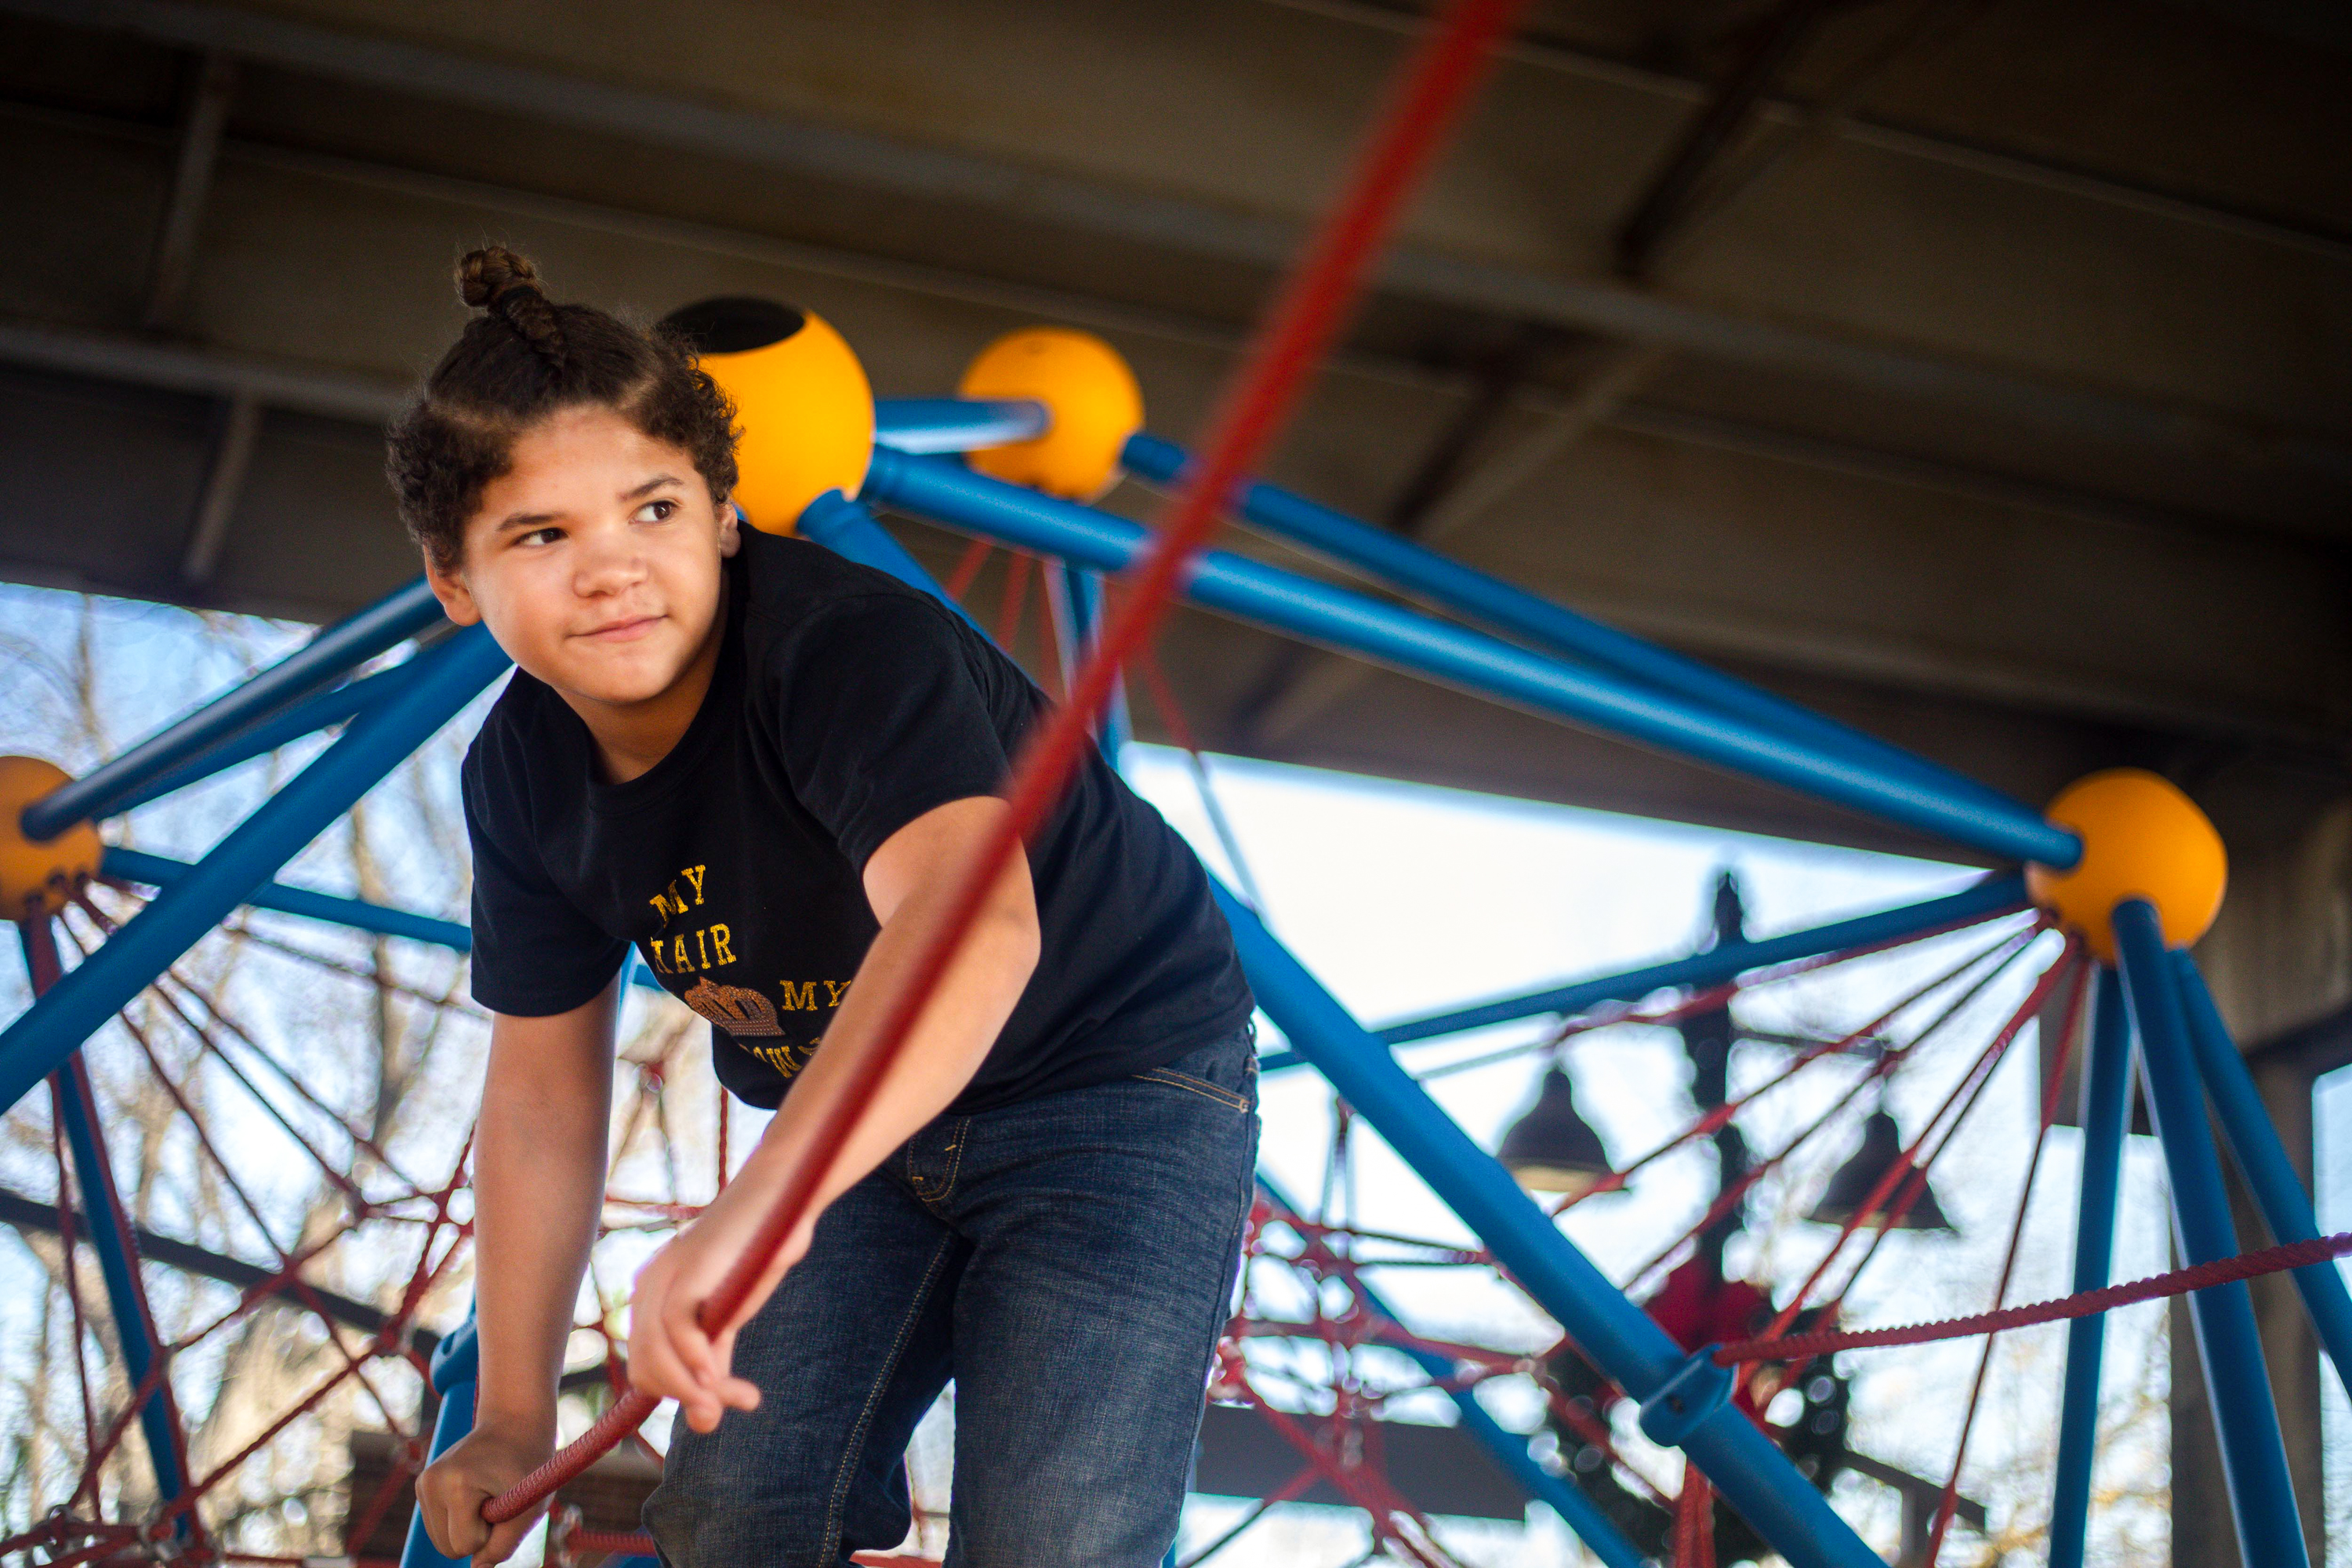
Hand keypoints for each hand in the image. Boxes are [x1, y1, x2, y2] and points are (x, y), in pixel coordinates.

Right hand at [416, 1419, 553, 1565]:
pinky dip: (458, 1520)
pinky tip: (474, 1493)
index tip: (504, 1503)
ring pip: (441, 1541)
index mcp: (455, 1483)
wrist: (515, 1424)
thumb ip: (504, 1544)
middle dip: (477, 1534)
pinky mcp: (423, 1485)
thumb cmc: (529, 1465)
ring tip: (486, 1495)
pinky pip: (438, 1527)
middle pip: (448, 1548)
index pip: (465, 1545)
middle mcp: (431, 1482)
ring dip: (467, 1528)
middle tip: (496, 1500)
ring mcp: (423, 1482)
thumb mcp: (530, 1506)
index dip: (492, 1534)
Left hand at [626, 1185, 813, 1432]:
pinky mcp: (687, 1269)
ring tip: (741, 1397)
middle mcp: (648, 1288)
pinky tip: (715, 1372)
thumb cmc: (756, 1254)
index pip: (646, 1368)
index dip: (678, 1396)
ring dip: (694, 1390)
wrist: (782, 1196)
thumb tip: (705, 1422)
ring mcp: (664, 1277)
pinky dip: (693, 1359)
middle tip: (742, 1402)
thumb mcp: (729, 1320)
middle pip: (646, 1369)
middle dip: (688, 1399)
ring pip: (654, 1355)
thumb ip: (712, 1365)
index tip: (719, 1408)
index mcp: (651, 1299)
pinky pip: (675, 1328)